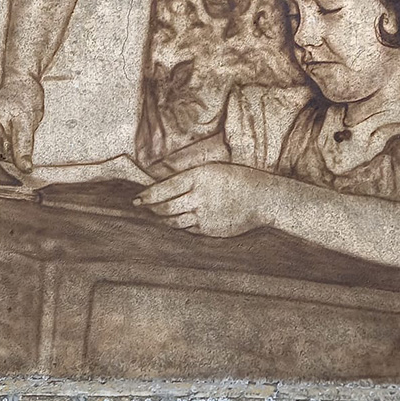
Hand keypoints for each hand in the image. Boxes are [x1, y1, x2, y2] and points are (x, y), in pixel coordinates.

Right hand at [0, 75, 44, 181]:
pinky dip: (0, 167)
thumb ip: (24, 146)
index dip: (3, 177)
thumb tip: (24, 168)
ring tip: (18, 181)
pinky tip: (14, 171)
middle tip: (20, 187)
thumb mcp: (27, 122)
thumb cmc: (23, 96)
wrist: (21, 81)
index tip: (19, 185)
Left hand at [133, 163, 272, 237]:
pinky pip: (187, 229)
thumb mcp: (213, 170)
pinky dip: (179, 226)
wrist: (262, 198)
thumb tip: (165, 186)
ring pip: (174, 221)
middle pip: (165, 207)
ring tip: (158, 215)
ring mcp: (204, 216)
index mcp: (198, 178)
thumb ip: (190, 178)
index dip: (148, 195)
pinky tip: (178, 221)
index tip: (137, 198)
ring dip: (163, 218)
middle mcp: (199, 197)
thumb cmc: (238, 179)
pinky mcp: (209, 230)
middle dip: (151, 208)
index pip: (164, 189)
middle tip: (142, 206)